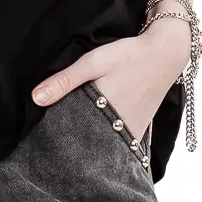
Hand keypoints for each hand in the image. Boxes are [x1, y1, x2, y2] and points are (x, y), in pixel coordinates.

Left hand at [32, 22, 188, 141]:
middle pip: (91, 146)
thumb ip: (64, 80)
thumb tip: (36, 98)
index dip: (60, 144)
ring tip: (73, 144)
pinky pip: (121, 141)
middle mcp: (121, 129)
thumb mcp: (93, 62)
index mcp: (106, 115)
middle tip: (55, 148)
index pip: (76, 139)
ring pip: (107, 145)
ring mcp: (134, 131)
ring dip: (92, 144)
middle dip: (75, 147)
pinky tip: (97, 135)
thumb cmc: (129, 56)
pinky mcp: (141, 128)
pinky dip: (108, 140)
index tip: (45, 145)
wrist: (166, 53)